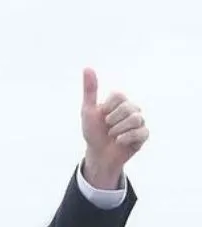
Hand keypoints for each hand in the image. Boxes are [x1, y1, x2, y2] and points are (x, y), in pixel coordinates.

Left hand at [80, 68, 148, 188]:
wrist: (97, 154)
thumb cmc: (93, 132)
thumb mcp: (88, 111)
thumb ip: (90, 90)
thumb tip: (87, 67)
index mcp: (120, 102)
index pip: (119, 96)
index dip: (107, 107)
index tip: (101, 115)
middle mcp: (132, 109)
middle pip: (128, 107)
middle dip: (112, 120)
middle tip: (107, 127)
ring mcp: (139, 122)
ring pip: (136, 119)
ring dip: (118, 130)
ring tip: (112, 135)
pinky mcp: (143, 136)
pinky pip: (141, 133)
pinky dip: (126, 138)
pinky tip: (118, 142)